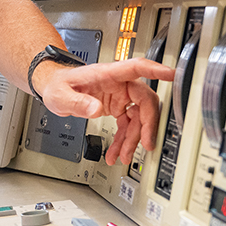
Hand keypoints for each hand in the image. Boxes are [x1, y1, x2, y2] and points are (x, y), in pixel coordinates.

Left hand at [37, 58, 174, 165]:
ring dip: (133, 139)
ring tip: (124, 156)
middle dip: (147, 124)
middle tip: (146, 144)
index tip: (172, 75)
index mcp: (107, 74)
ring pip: (138, 118)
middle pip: (144, 101)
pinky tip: (117, 152)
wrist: (53, 88)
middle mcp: (118, 84)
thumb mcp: (60, 95)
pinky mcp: (117, 107)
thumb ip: (77, 103)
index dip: (156, 71)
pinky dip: (124, 140)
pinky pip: (127, 125)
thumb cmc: (57, 85)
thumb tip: (96, 109)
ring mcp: (120, 96)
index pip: (137, 68)